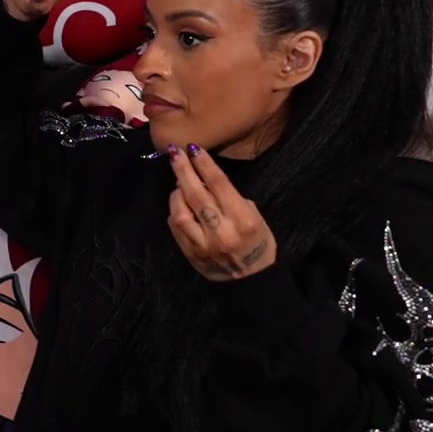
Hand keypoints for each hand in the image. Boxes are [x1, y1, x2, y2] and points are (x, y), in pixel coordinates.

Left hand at [166, 145, 276, 280]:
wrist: (249, 283)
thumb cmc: (258, 245)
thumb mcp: (258, 220)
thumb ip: (235, 201)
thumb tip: (210, 182)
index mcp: (243, 221)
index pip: (220, 185)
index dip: (205, 165)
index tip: (193, 148)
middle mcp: (222, 232)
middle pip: (197, 194)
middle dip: (183, 170)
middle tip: (174, 152)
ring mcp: (203, 244)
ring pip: (181, 211)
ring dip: (176, 193)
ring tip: (178, 182)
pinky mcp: (190, 253)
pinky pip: (176, 227)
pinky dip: (175, 211)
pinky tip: (178, 203)